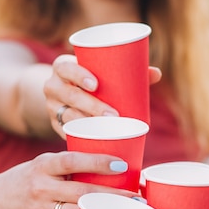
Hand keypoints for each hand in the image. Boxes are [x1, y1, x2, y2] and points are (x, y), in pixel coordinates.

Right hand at [0, 150, 135, 208]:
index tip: (122, 165)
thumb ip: (71, 164)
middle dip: (112, 195)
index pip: (72, 160)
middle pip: (81, 192)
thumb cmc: (30, 179)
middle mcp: (40, 187)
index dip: (97, 162)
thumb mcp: (44, 164)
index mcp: (43, 166)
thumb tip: (116, 160)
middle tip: (139, 197)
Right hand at [44, 54, 161, 136]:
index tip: (96, 84)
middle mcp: (52, 86)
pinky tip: (90, 142)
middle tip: (113, 115)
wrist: (62, 93)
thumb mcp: (101, 72)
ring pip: (67, 116)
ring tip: (106, 130)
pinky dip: (78, 137)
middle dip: (91, 106)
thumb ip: (128, 72)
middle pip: (70, 95)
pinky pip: (64, 132)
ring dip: (86, 124)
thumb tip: (157, 73)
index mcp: (62, 67)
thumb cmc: (89, 79)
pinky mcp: (54, 124)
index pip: (66, 68)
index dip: (79, 75)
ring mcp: (51, 107)